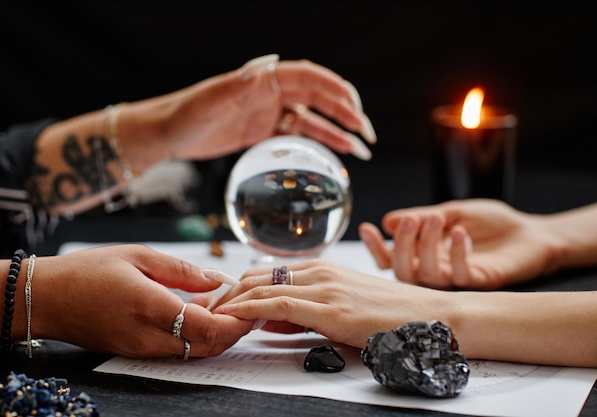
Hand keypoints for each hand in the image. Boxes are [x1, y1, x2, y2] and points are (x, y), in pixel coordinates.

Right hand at [32, 244, 253, 357]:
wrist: (45, 298)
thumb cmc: (86, 272)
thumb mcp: (137, 256)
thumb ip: (181, 271)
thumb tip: (215, 279)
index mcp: (150, 308)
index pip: (209, 327)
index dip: (237, 321)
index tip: (252, 305)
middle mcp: (148, 337)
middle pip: (207, 346)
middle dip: (234, 330)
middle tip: (247, 305)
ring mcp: (141, 349)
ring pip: (194, 350)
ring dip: (216, 331)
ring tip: (224, 302)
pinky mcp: (135, 352)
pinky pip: (176, 348)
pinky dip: (195, 334)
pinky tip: (197, 308)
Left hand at [120, 54, 375, 171]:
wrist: (167, 134)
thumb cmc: (183, 115)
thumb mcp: (206, 103)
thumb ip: (232, 87)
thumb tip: (259, 71)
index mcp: (262, 80)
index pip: (308, 78)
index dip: (335, 88)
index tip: (356, 105)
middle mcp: (269, 93)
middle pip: (317, 98)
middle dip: (345, 112)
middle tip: (366, 132)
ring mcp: (268, 113)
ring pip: (312, 119)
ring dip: (337, 131)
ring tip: (362, 149)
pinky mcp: (262, 132)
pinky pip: (297, 136)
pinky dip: (318, 143)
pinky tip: (337, 154)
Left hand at [211, 259, 444, 348]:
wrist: (432, 317)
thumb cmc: (390, 315)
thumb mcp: (341, 307)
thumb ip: (305, 310)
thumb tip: (268, 320)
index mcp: (321, 269)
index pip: (266, 272)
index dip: (236, 286)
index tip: (215, 300)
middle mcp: (320, 272)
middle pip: (257, 276)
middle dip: (226, 293)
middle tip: (204, 309)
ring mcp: (326, 288)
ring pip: (264, 286)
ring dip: (232, 301)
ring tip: (210, 315)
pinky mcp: (333, 308)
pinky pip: (280, 303)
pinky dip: (251, 308)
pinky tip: (234, 315)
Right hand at [359, 199, 558, 288]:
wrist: (530, 234)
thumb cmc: (491, 223)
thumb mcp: (453, 211)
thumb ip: (423, 217)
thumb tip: (388, 221)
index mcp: (424, 253)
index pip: (391, 258)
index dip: (376, 246)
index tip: (367, 227)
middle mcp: (435, 269)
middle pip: (402, 271)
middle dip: (401, 244)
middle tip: (412, 220)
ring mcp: (455, 278)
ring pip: (426, 274)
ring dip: (427, 246)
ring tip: (438, 219)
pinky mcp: (478, 282)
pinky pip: (459, 274)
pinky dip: (457, 252)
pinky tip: (461, 233)